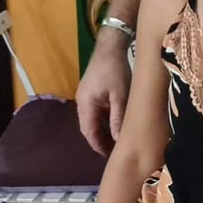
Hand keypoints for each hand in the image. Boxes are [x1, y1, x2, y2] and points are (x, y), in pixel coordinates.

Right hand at [76, 35, 131, 155]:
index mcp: (85, 105)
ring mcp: (86, 96)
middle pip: (90, 128)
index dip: (99, 146)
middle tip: (117, 152)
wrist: (111, 45)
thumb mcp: (120, 95)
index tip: (112, 157)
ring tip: (118, 141)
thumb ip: (118, 118)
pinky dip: (105, 120)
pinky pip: (97, 111)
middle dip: (101, 141)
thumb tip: (119, 141)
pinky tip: (116, 124)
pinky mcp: (92, 91)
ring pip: (94, 120)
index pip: (89, 133)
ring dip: (104, 131)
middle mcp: (82, 103)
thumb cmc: (115, 70)